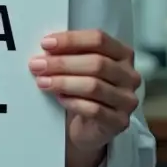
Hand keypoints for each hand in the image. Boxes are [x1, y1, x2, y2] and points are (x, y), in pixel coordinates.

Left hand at [29, 29, 139, 155]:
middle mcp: (130, 75)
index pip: (99, 39)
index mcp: (122, 54)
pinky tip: (59, 99)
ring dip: (63, 82)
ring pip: (94, 86)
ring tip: (42, 82)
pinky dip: (73, 102)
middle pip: (97, 63)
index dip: (71, 40)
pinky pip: (94, 110)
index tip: (45, 44)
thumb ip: (70, 54)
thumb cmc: (83, 89)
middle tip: (37, 65)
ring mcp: (127, 100)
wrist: (89, 126)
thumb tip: (46, 48)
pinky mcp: (120, 122)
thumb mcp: (79, 66)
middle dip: (62, 63)